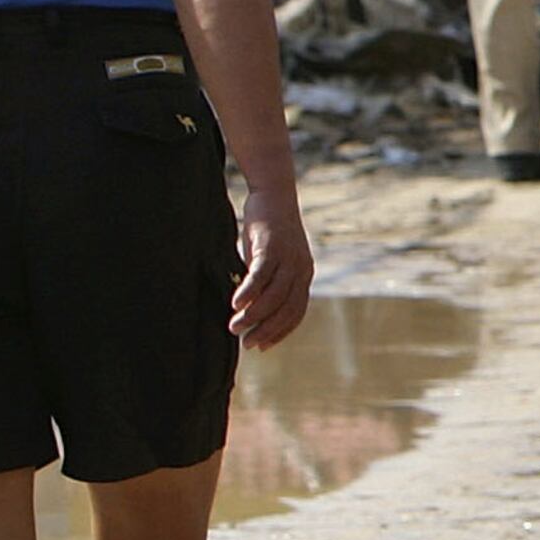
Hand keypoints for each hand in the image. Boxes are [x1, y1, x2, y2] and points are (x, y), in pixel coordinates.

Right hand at [230, 200, 314, 350]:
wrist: (274, 194)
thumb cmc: (268, 230)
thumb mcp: (271, 259)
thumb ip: (266, 282)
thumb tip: (248, 307)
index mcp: (304, 274)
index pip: (297, 312)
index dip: (281, 332)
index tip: (263, 346)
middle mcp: (301, 269)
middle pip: (287, 308)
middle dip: (267, 329)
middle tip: (247, 344)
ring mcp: (288, 258)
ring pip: (274, 296)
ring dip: (254, 315)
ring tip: (235, 327)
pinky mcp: (272, 246)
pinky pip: (261, 275)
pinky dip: (249, 292)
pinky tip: (235, 305)